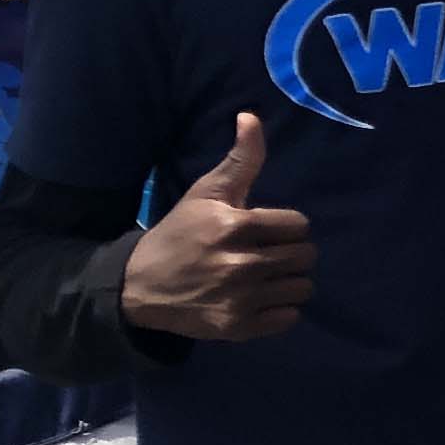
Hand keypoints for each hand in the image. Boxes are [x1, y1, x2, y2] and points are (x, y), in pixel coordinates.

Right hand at [120, 115, 315, 342]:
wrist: (140, 286)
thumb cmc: (179, 233)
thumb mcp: (206, 192)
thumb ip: (240, 159)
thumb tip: (251, 116)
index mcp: (236, 226)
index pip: (298, 225)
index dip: (286, 225)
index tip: (267, 229)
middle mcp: (242, 264)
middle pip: (305, 256)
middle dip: (291, 251)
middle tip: (269, 252)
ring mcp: (241, 299)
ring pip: (302, 288)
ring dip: (289, 281)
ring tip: (267, 276)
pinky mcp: (239, 328)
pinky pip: (289, 318)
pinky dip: (281, 310)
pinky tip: (260, 299)